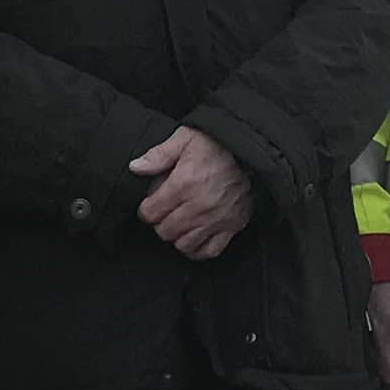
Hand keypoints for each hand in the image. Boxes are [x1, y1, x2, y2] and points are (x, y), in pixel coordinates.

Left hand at [128, 125, 254, 260]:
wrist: (252, 154)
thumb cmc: (219, 145)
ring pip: (184, 244)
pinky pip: (209, 251)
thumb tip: (136, 167)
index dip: (145, 209)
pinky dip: (198, 249)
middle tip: (164, 213)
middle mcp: (198, 206)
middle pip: (165, 231)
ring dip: (177, 236)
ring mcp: (215, 220)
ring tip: (178, 224)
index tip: (149, 205)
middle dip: (159, 223)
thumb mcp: (185, 139)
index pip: (150, 212)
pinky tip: (194, 238)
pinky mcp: (231, 227)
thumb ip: (159, 154)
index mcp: (183, 184)